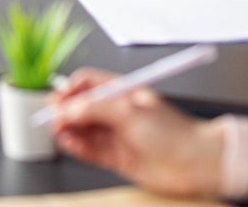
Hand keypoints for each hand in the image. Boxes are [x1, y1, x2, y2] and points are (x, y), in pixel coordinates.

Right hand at [50, 68, 223, 197]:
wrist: (194, 163)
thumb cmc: (173, 133)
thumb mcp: (129, 113)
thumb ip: (95, 110)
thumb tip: (68, 109)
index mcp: (124, 93)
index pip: (90, 84)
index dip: (71, 89)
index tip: (58, 97)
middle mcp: (119, 113)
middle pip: (83, 107)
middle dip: (66, 110)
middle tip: (52, 116)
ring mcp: (117, 135)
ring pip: (84, 129)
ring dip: (69, 129)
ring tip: (59, 131)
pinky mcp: (117, 158)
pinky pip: (90, 150)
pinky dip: (77, 146)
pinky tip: (69, 143)